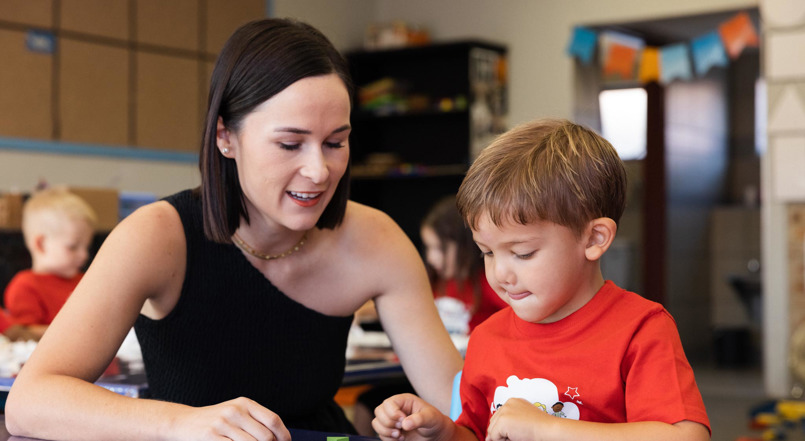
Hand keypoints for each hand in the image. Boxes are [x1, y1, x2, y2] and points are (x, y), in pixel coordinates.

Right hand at [170, 397, 290, 440]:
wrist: (184, 421)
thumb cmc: (215, 420)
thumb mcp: (236, 412)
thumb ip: (255, 420)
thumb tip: (279, 436)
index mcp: (244, 403)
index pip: (273, 420)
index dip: (283, 435)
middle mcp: (235, 411)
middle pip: (265, 436)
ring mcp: (223, 424)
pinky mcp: (212, 436)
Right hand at [372, 393, 452, 440]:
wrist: (436, 435)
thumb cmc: (434, 421)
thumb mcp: (431, 418)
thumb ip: (419, 419)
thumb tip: (405, 424)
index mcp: (403, 401)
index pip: (388, 403)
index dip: (393, 413)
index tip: (403, 421)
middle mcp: (395, 409)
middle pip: (379, 411)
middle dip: (388, 422)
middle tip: (402, 428)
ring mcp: (391, 420)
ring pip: (376, 423)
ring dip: (386, 431)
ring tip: (400, 435)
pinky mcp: (390, 431)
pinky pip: (380, 434)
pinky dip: (387, 438)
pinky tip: (400, 439)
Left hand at [486, 398, 551, 440]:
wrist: (549, 429)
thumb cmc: (541, 428)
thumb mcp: (523, 420)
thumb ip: (510, 422)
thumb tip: (490, 436)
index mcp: (513, 401)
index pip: (499, 416)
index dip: (504, 428)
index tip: (515, 432)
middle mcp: (507, 404)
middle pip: (493, 422)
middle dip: (500, 432)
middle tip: (516, 435)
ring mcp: (504, 412)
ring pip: (492, 430)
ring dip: (501, 437)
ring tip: (517, 436)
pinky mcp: (502, 421)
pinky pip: (494, 437)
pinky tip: (516, 438)